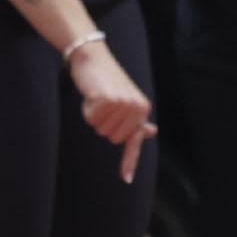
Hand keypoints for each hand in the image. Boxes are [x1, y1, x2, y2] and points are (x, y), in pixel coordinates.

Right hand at [67, 39, 157, 182]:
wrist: (93, 56)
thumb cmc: (108, 80)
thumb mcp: (126, 99)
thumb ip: (136, 119)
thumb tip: (150, 131)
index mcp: (142, 109)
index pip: (134, 140)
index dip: (129, 161)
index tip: (126, 180)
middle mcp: (135, 108)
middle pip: (112, 137)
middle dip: (104, 123)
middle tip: (105, 102)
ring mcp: (120, 104)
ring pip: (101, 130)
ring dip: (95, 116)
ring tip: (99, 97)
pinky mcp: (104, 101)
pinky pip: (90, 119)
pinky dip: (87, 109)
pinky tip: (92, 94)